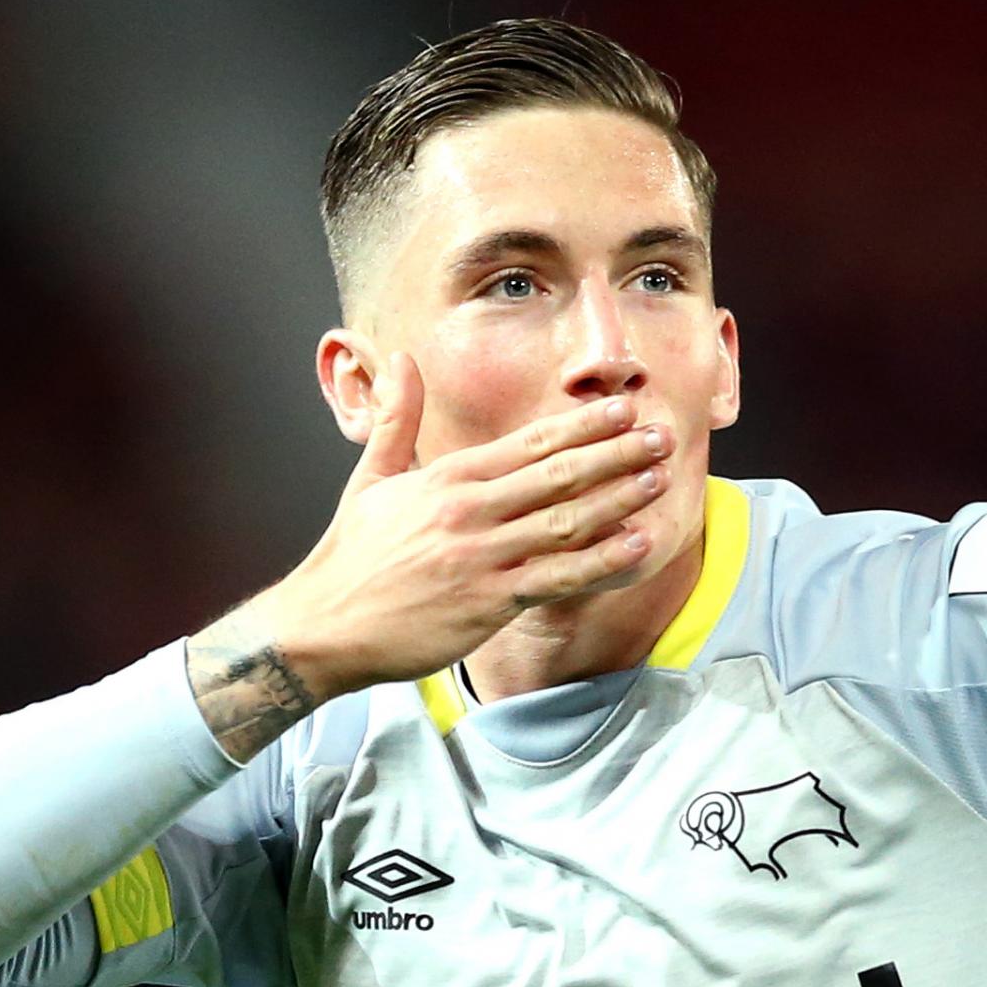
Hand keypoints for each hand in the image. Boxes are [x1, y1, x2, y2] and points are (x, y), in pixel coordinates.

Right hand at [253, 356, 675, 698]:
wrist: (323, 626)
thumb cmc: (352, 556)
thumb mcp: (372, 478)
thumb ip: (397, 419)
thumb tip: (401, 360)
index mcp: (449, 478)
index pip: (531, 443)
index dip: (583, 424)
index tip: (623, 407)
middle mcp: (471, 511)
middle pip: (560, 474)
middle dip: (617, 452)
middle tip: (663, 434)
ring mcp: (483, 558)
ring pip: (567, 522)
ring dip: (620, 499)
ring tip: (660, 479)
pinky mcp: (489, 603)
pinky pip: (558, 579)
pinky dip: (602, 562)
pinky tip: (637, 546)